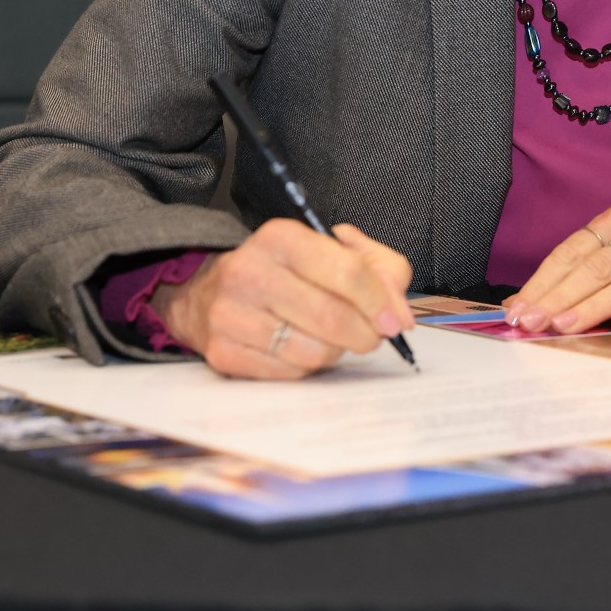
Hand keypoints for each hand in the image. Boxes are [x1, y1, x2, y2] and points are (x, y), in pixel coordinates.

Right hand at [150, 219, 413, 378]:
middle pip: (332, 316)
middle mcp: (250, 271)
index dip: (380, 302)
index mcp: (281, 237)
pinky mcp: (223, 351)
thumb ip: (380, 270)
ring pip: (313, 351)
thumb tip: (399, 313)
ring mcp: (231, 313)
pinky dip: (308, 366)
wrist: (211, 292)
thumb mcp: (333, 251)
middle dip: (364, 334)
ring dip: (336, 351)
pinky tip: (302, 348)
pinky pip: (289, 373)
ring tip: (331, 337)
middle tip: (371, 337)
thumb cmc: (287, 272)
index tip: (395, 321)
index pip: (347, 272)